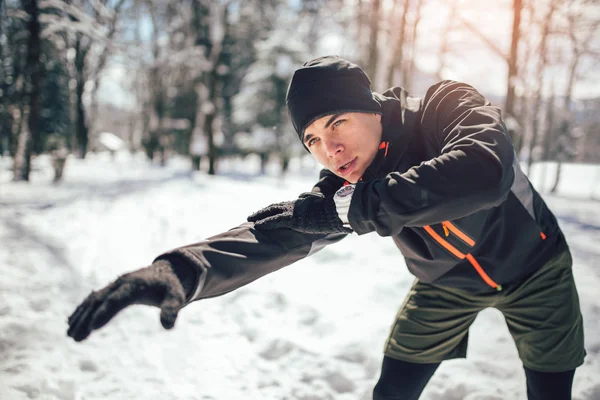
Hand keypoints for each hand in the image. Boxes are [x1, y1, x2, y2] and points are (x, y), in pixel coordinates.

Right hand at [67, 260, 187, 341]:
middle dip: (87, 319)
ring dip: (81, 316)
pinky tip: (72, 322)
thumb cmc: (170, 287)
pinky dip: (82, 310)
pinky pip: (93, 299)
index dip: (106, 312)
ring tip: (70, 335)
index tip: (94, 326)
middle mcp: (121, 283)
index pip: (118, 299)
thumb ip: (172, 309)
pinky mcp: (111, 289)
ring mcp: (115, 285)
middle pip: (101, 301)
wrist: (165, 272)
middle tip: (75, 337)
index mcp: (136, 285)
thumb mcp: (176, 297)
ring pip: (93, 300)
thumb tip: (167, 326)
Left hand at [247, 192, 351, 234]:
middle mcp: (294, 205)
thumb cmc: (331, 211)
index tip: (264, 212)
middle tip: (252, 216)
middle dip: (262, 212)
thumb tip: (314, 208)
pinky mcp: (293, 219)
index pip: (282, 205)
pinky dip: (265, 223)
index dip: (272, 209)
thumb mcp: (321, 207)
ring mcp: (293, 212)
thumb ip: (314, 206)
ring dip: (259, 216)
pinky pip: (275, 220)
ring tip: (251, 220)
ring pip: (271, 212)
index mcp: (300, 203)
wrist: (335, 211)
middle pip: (274, 207)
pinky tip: (257, 226)